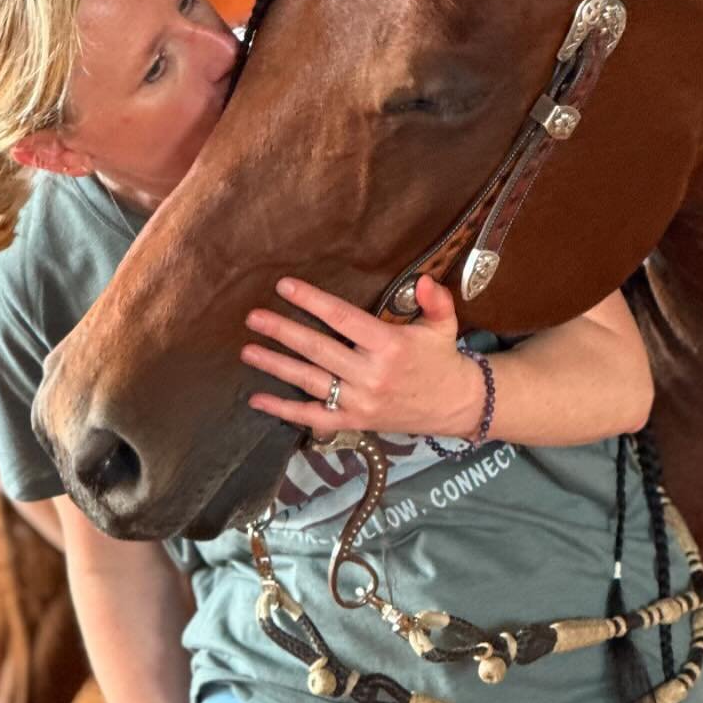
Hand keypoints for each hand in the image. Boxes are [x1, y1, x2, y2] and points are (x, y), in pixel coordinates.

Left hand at [242, 274, 481, 441]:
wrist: (455, 406)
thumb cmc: (442, 360)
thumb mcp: (443, 326)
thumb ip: (436, 301)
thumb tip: (425, 280)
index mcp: (389, 346)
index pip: (342, 318)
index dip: (312, 301)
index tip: (284, 286)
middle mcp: (370, 375)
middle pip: (317, 349)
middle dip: (282, 331)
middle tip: (253, 317)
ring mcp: (360, 402)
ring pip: (309, 381)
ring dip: (275, 365)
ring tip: (247, 350)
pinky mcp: (354, 422)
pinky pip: (313, 416)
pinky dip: (284, 409)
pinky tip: (257, 398)